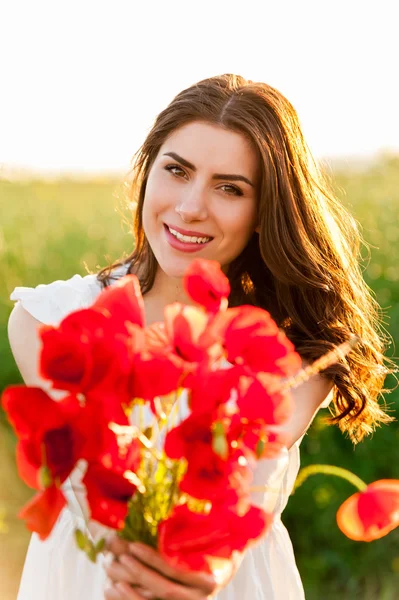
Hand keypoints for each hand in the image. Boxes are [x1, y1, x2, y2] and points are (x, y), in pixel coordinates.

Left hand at [103, 533, 242, 598]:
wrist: (222, 569)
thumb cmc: (215, 546)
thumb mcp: (207, 537)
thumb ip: (188, 532)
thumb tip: (156, 514)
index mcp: (210, 577)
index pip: (176, 569)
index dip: (153, 559)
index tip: (132, 545)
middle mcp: (200, 597)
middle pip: (164, 588)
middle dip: (138, 573)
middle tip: (117, 558)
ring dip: (129, 593)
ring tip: (109, 578)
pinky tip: (115, 590)